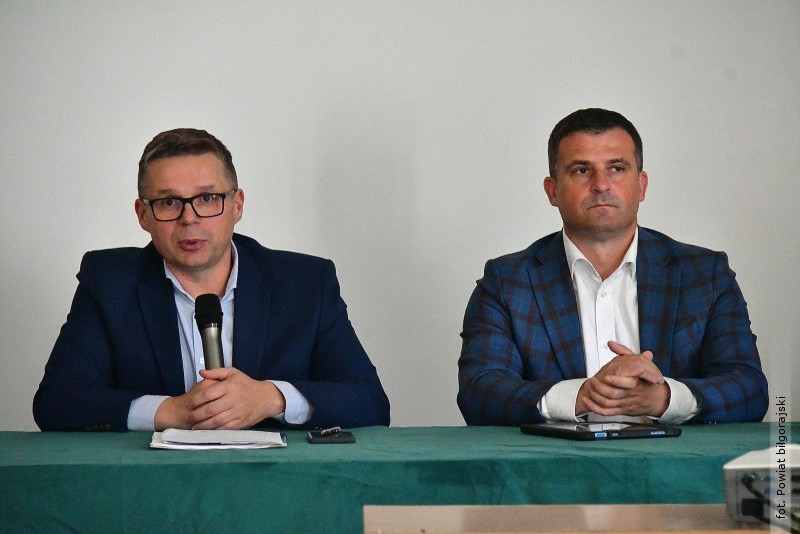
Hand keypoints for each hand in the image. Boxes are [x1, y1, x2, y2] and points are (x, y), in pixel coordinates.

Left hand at [154, 368, 286, 430]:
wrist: (265, 398)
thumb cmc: (246, 384)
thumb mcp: (233, 373)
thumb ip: (216, 372)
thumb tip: (201, 373)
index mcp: (230, 386)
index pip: (208, 394)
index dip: (196, 400)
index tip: (188, 403)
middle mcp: (233, 399)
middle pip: (210, 409)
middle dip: (197, 415)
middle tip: (188, 417)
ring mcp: (237, 412)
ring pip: (216, 421)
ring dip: (203, 425)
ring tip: (194, 426)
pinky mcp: (240, 423)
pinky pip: (224, 428)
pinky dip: (214, 430)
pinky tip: (207, 430)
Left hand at [575, 341, 669, 417]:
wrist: (658, 399)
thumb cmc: (648, 380)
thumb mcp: (641, 363)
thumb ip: (625, 352)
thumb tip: (611, 343)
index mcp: (638, 382)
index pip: (628, 383)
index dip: (617, 381)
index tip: (606, 376)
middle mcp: (631, 394)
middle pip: (614, 394)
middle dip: (600, 388)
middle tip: (592, 380)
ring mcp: (626, 403)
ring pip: (608, 403)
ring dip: (596, 396)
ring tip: (589, 388)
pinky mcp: (622, 411)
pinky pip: (607, 412)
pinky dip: (595, 408)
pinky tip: (587, 401)